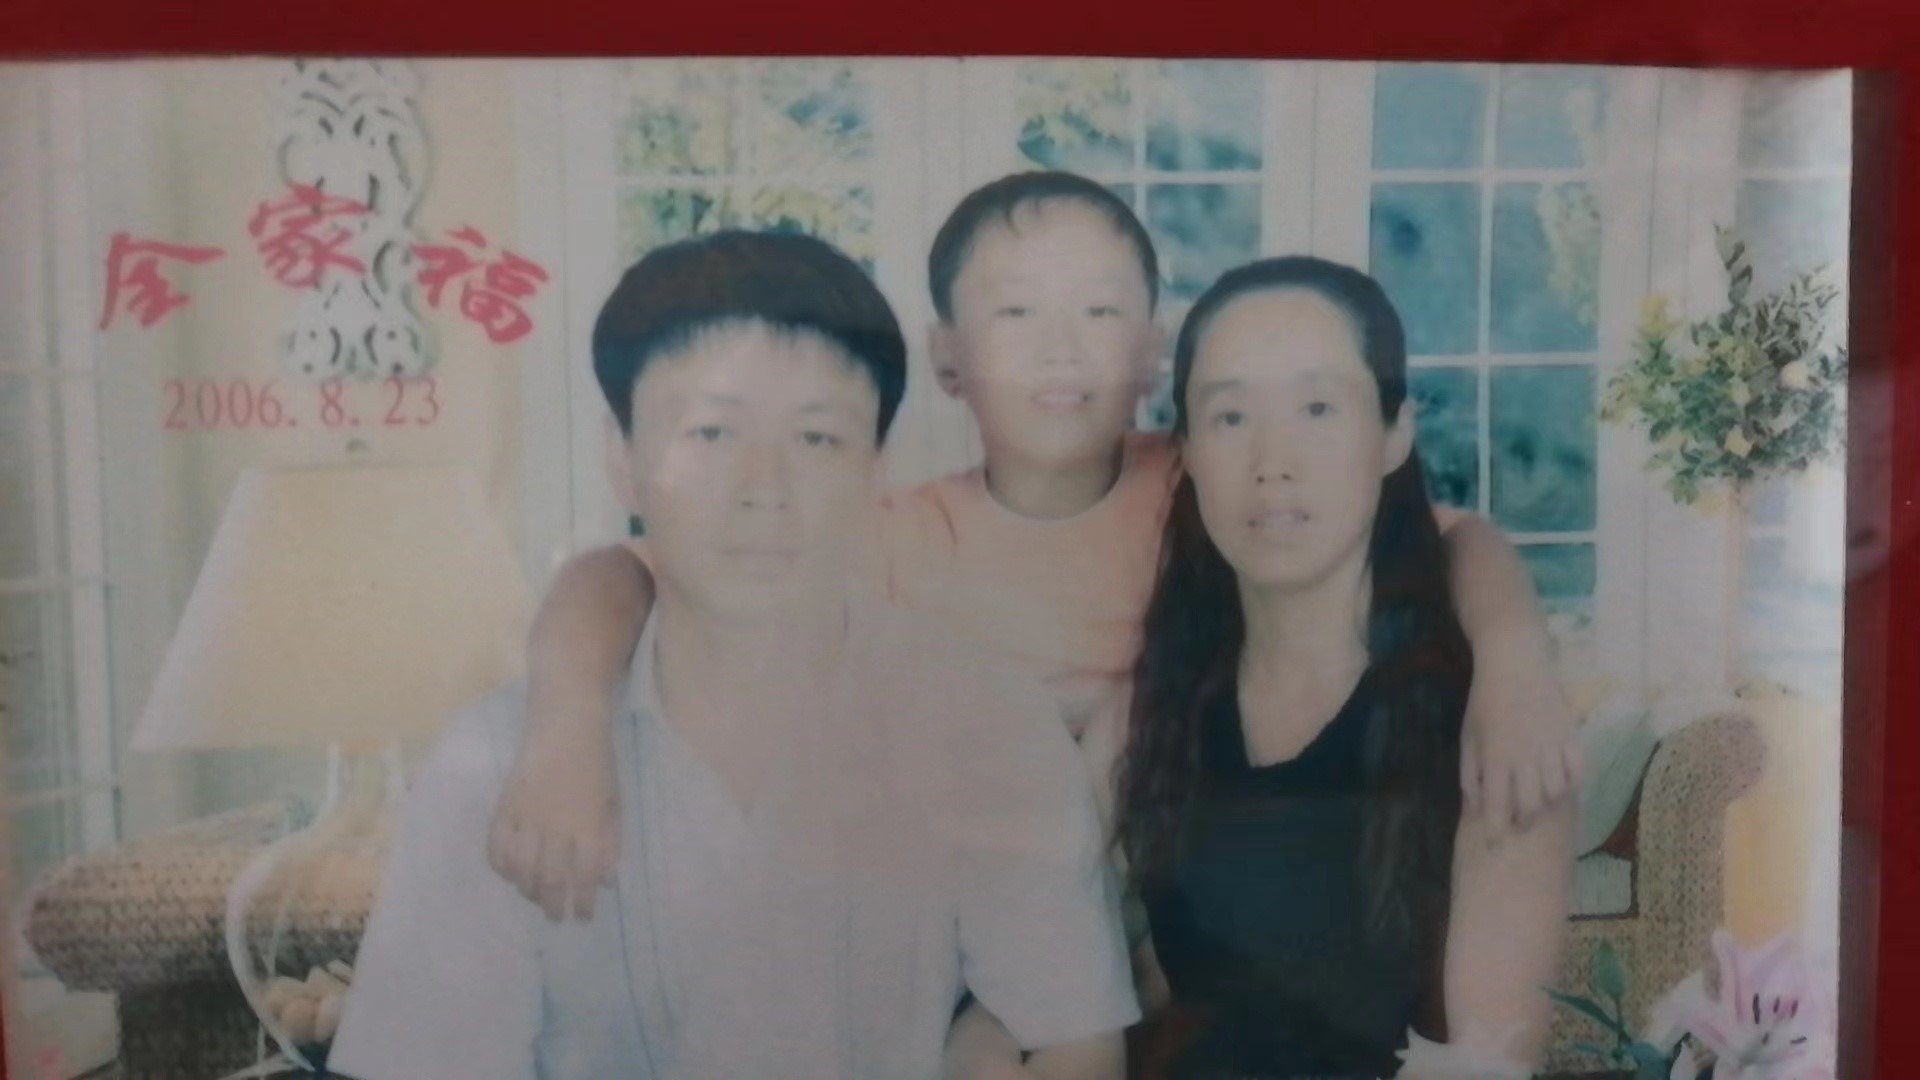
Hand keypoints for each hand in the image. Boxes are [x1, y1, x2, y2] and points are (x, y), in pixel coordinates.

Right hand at [486, 732, 619, 921]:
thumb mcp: (614, 804)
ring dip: (527, 890)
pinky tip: (510, 874)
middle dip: (553, 904)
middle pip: (549, 878)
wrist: (567, 726)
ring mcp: (527, 816)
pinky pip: (496, 846)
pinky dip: (501, 866)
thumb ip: (611, 843)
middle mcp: (556, 825)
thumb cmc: (598, 765)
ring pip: (521, 868)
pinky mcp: (505, 805)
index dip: (583, 902)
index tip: (583, 917)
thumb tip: (606, 883)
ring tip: (535, 898)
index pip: (584, 876)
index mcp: (589, 825)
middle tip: (556, 917)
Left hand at [1460, 648, 1582, 841]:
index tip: (1495, 845)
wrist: (1515, 665)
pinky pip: (1578, 772)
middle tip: (1521, 827)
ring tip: (1543, 810)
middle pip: (1532, 805)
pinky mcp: (1571, 737)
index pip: (1497, 804)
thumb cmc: (1485, 702)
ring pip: (1557, 792)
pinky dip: (1572, 786)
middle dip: (1526, 822)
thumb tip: (1474, 806)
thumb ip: (1471, 773)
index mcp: (1496, 758)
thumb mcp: (1469, 737)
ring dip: (1550, 807)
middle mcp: (1525, 757)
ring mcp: (1552, 747)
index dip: (1496, 829)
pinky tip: (1564, 791)